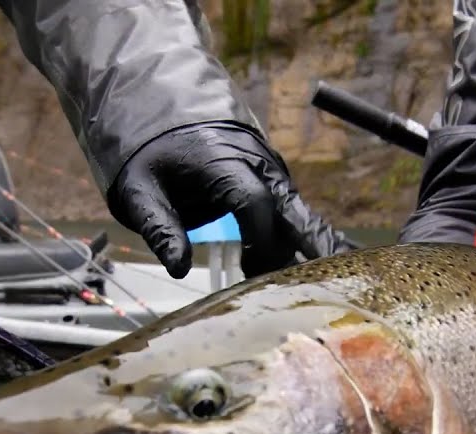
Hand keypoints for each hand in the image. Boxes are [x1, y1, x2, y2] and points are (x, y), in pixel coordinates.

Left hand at [108, 121, 356, 278]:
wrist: (165, 109)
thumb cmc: (152, 154)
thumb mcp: (139, 190)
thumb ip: (159, 228)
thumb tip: (178, 268)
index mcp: (224, 162)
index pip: (253, 202)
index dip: (260, 239)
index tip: (257, 274)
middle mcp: (257, 166)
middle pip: (292, 209)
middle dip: (313, 245)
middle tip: (333, 276)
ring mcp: (271, 175)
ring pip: (300, 215)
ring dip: (313, 248)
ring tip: (337, 283)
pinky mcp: (274, 184)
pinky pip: (294, 215)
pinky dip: (303, 242)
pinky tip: (315, 271)